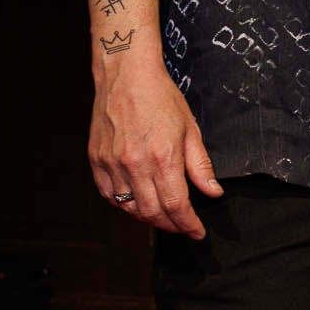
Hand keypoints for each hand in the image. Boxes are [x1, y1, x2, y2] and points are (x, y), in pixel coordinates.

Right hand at [88, 58, 222, 237]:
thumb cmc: (161, 98)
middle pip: (153, 212)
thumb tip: (213, 193)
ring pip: (129, 208)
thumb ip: (201, 166)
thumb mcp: (191, 130)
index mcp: (163, 157)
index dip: (189, 225)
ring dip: (148, 218)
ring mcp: (112, 163)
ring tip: (164, 218)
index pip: (176, 206)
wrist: (126, 76)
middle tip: (183, 227)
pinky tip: (137, 204)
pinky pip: (109, 195)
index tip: (197, 232)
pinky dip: (124, 206)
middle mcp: (135, 164)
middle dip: (171, 226)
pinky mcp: (96, 160)